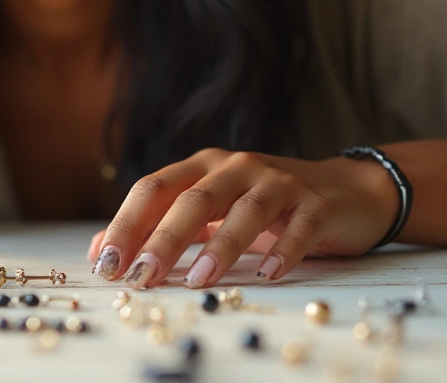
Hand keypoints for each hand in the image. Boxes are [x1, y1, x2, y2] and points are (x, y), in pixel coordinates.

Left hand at [87, 149, 398, 287]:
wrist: (346, 191)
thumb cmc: (265, 205)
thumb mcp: (210, 212)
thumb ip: (159, 226)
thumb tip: (100, 250)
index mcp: (203, 167)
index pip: (154, 189)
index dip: (127, 223)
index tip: (106, 263)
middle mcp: (236, 167)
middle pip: (194, 199)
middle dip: (164, 239)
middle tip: (141, 275)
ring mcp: (278, 183)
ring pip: (245, 211)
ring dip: (221, 247)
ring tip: (200, 279)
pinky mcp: (316, 205)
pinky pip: (298, 228)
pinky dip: (283, 249)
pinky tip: (268, 273)